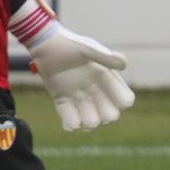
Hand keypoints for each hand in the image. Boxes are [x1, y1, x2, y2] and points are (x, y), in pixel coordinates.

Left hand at [12, 0, 133, 131]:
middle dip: (106, 117)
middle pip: (109, 112)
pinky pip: (69, 116)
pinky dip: (70, 123)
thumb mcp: (88, 49)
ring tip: (83, 124)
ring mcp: (78, 95)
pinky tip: (69, 125)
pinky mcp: (61, 98)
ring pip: (90, 118)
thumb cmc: (69, 44)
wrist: (45, 44)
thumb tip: (125, 65)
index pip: (123, 98)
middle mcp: (95, 89)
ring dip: (88, 123)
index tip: (115, 101)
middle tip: (98, 117)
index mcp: (106, 77)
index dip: (122, 103)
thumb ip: (105, 57)